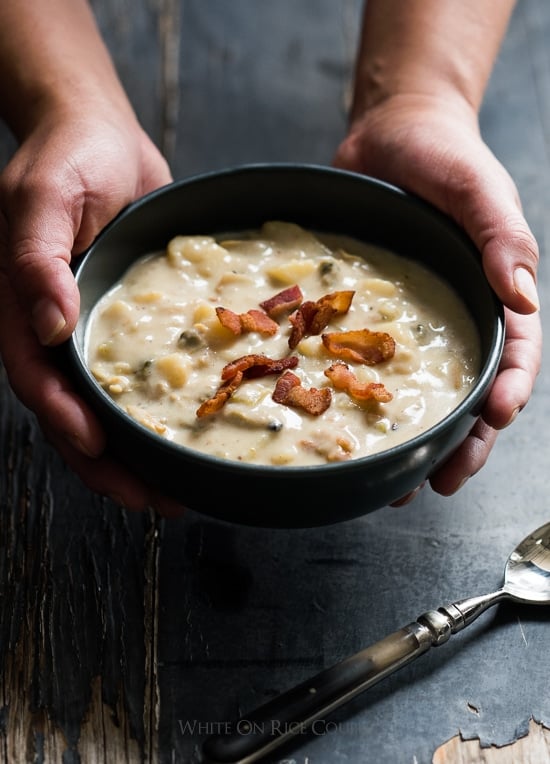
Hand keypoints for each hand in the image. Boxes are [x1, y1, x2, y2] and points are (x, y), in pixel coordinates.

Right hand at [0, 104, 183, 515]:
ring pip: (105, 409)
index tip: (100, 448)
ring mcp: (89, 332)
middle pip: (71, 414)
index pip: (36, 379)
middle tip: (155, 499)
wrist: (101, 136)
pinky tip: (193, 433)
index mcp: (22, 308)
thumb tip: (49, 326)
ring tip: (177, 489)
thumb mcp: (44, 197)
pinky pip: (138, 379)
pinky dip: (157, 413)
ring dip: (135, 454)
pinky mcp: (122, 326)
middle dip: (107, 463)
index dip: (65, 419)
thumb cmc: (67, 159)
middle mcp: (54, 331)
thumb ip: (36, 259)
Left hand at [333, 94, 541, 497]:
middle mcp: (456, 319)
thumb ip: (502, 237)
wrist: (390, 134)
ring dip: (410, 440)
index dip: (507, 393)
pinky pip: (362, 365)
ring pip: (416, 393)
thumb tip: (521, 294)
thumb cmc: (445, 156)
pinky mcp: (366, 318)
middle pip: (466, 394)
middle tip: (439, 481)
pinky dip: (358, 401)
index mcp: (493, 295)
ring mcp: (409, 324)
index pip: (513, 355)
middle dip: (460, 442)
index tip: (493, 422)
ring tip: (394, 482)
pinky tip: (340, 431)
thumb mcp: (480, 189)